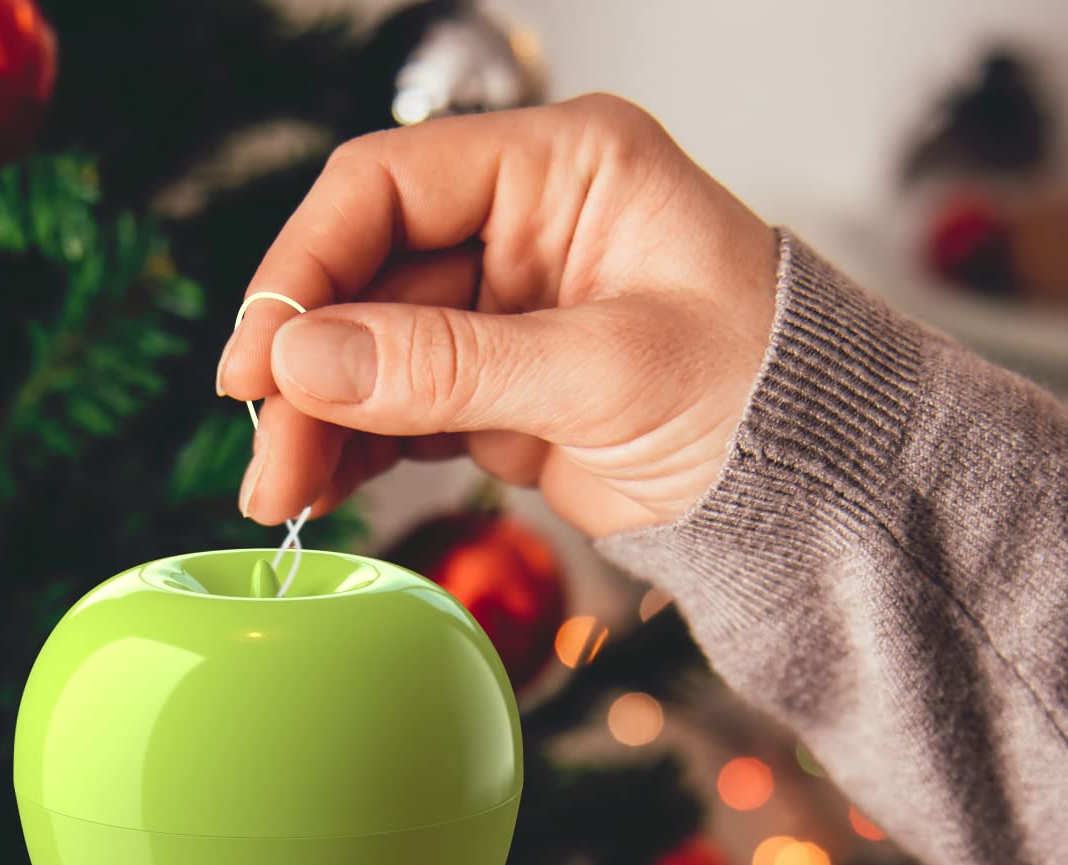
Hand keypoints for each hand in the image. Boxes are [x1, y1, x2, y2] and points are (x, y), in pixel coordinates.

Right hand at [220, 95, 779, 540]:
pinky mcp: (491, 386)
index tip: (259, 358)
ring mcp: (500, 308)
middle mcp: (519, 223)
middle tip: (266, 455)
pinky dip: (351, 448)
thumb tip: (305, 358)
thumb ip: (447, 367)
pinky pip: (394, 407)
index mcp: (561, 166)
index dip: (305, 268)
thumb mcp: (601, 373)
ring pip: (366, 351)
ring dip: (315, 420)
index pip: (387, 186)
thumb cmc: (755, 394)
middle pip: (362, 276)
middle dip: (303, 368)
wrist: (807, 484)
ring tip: (282, 494)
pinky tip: (320, 486)